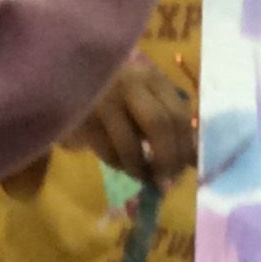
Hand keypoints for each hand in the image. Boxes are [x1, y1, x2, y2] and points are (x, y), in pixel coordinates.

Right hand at [60, 56, 197, 188]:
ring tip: (142, 176)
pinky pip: (108, 152)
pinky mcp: (84, 120)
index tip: (184, 170)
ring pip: (131, 144)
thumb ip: (169, 124)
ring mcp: (103, 100)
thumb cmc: (115, 99)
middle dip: (167, 160)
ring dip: (140, 169)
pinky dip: (119, 165)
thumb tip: (195, 161)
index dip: (185, 147)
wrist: (65, 84)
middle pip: (160, 125)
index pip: (179, 114)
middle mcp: (130, 84)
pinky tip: (121, 165)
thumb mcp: (145, 103)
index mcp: (152, 78)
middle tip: (166, 182)